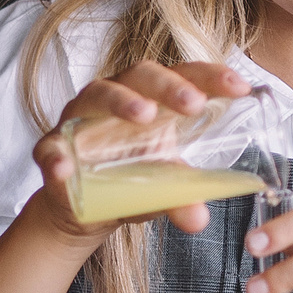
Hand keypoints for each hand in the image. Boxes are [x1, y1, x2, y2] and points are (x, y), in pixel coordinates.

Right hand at [29, 59, 255, 244]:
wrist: (83, 209)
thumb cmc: (129, 180)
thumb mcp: (162, 190)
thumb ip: (181, 196)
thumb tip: (199, 217)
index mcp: (153, 100)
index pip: (186, 76)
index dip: (212, 77)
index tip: (241, 86)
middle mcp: (116, 97)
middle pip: (142, 75)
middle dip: (169, 86)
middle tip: (194, 103)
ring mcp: (81, 118)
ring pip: (96, 94)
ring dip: (120, 101)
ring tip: (142, 115)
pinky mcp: (52, 146)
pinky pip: (51, 147)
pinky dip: (57, 157)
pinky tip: (66, 170)